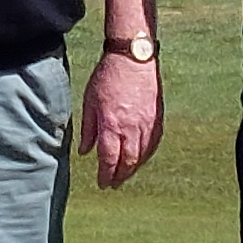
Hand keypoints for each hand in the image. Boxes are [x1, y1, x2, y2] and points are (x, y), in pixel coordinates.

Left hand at [77, 48, 160, 188]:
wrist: (133, 58)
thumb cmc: (108, 76)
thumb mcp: (90, 101)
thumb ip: (88, 128)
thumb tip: (85, 151)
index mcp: (111, 125)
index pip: (109, 159)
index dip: (105, 174)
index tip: (102, 183)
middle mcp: (131, 128)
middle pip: (127, 162)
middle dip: (119, 176)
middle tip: (113, 184)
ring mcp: (147, 124)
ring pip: (142, 155)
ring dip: (133, 169)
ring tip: (125, 175)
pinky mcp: (157, 118)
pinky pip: (153, 143)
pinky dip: (146, 155)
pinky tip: (140, 158)